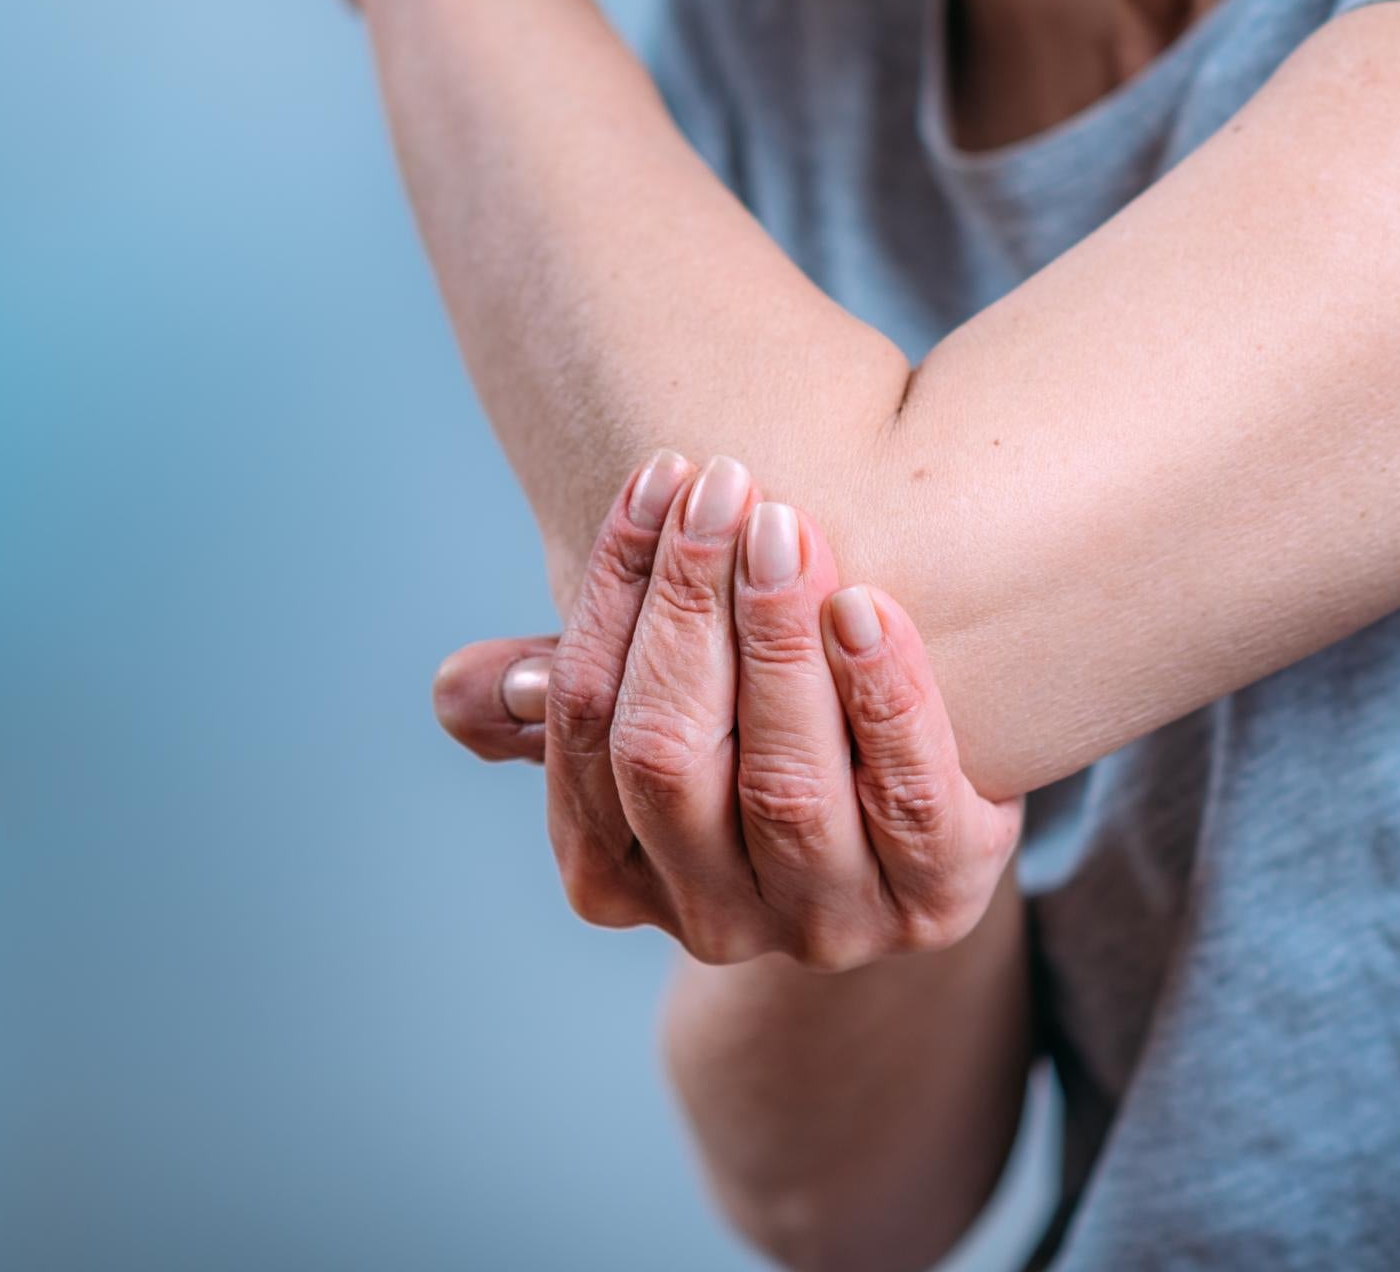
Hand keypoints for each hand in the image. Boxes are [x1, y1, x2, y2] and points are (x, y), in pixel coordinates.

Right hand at [433, 452, 1023, 971]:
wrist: (934, 817)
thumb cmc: (773, 734)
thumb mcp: (675, 719)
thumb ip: (578, 705)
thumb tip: (463, 690)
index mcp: (619, 874)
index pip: (584, 728)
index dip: (613, 595)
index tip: (656, 478)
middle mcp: (712, 919)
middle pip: (667, 757)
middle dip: (686, 606)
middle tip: (722, 483)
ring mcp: (827, 921)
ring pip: (783, 783)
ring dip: (774, 639)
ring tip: (784, 527)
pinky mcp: (936, 900)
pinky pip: (907, 798)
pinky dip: (881, 697)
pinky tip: (865, 606)